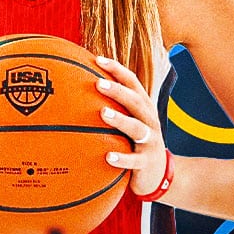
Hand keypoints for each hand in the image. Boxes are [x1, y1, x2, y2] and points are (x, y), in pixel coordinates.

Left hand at [94, 55, 168, 196]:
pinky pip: (134, 160)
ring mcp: (150, 141)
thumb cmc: (133, 142)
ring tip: (103, 113)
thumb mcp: (127, 121)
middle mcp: (149, 120)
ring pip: (137, 128)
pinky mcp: (146, 162)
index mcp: (143, 107)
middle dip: (118, 91)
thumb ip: (110, 104)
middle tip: (98, 83)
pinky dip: (122, 158)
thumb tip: (76, 88)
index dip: (117, 70)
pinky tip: (108, 157)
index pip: (132, 82)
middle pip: (135, 101)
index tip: (97, 59)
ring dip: (120, 119)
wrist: (157, 174)